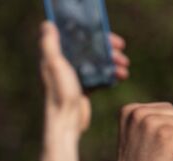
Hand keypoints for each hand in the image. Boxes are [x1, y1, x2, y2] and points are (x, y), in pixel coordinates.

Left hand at [38, 21, 128, 136]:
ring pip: (98, 63)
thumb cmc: (60, 94)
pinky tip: (120, 77)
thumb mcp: (55, 65)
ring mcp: (75, 77)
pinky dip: (110, 75)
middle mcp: (66, 64)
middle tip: (123, 56)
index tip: (115, 41)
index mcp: (58, 56)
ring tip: (125, 69)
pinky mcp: (83, 89)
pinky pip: (99, 77)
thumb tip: (48, 24)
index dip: (99, 36)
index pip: (82, 38)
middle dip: (110, 51)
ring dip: (113, 63)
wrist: (66, 123)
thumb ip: (50, 44)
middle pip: (92, 49)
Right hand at [108, 103, 172, 160]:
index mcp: (131, 110)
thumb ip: (152, 119)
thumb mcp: (140, 135)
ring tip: (163, 157)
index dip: (166, 131)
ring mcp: (153, 123)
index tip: (149, 147)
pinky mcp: (167, 135)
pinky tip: (171, 160)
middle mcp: (140, 113)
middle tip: (157, 154)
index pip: (168, 110)